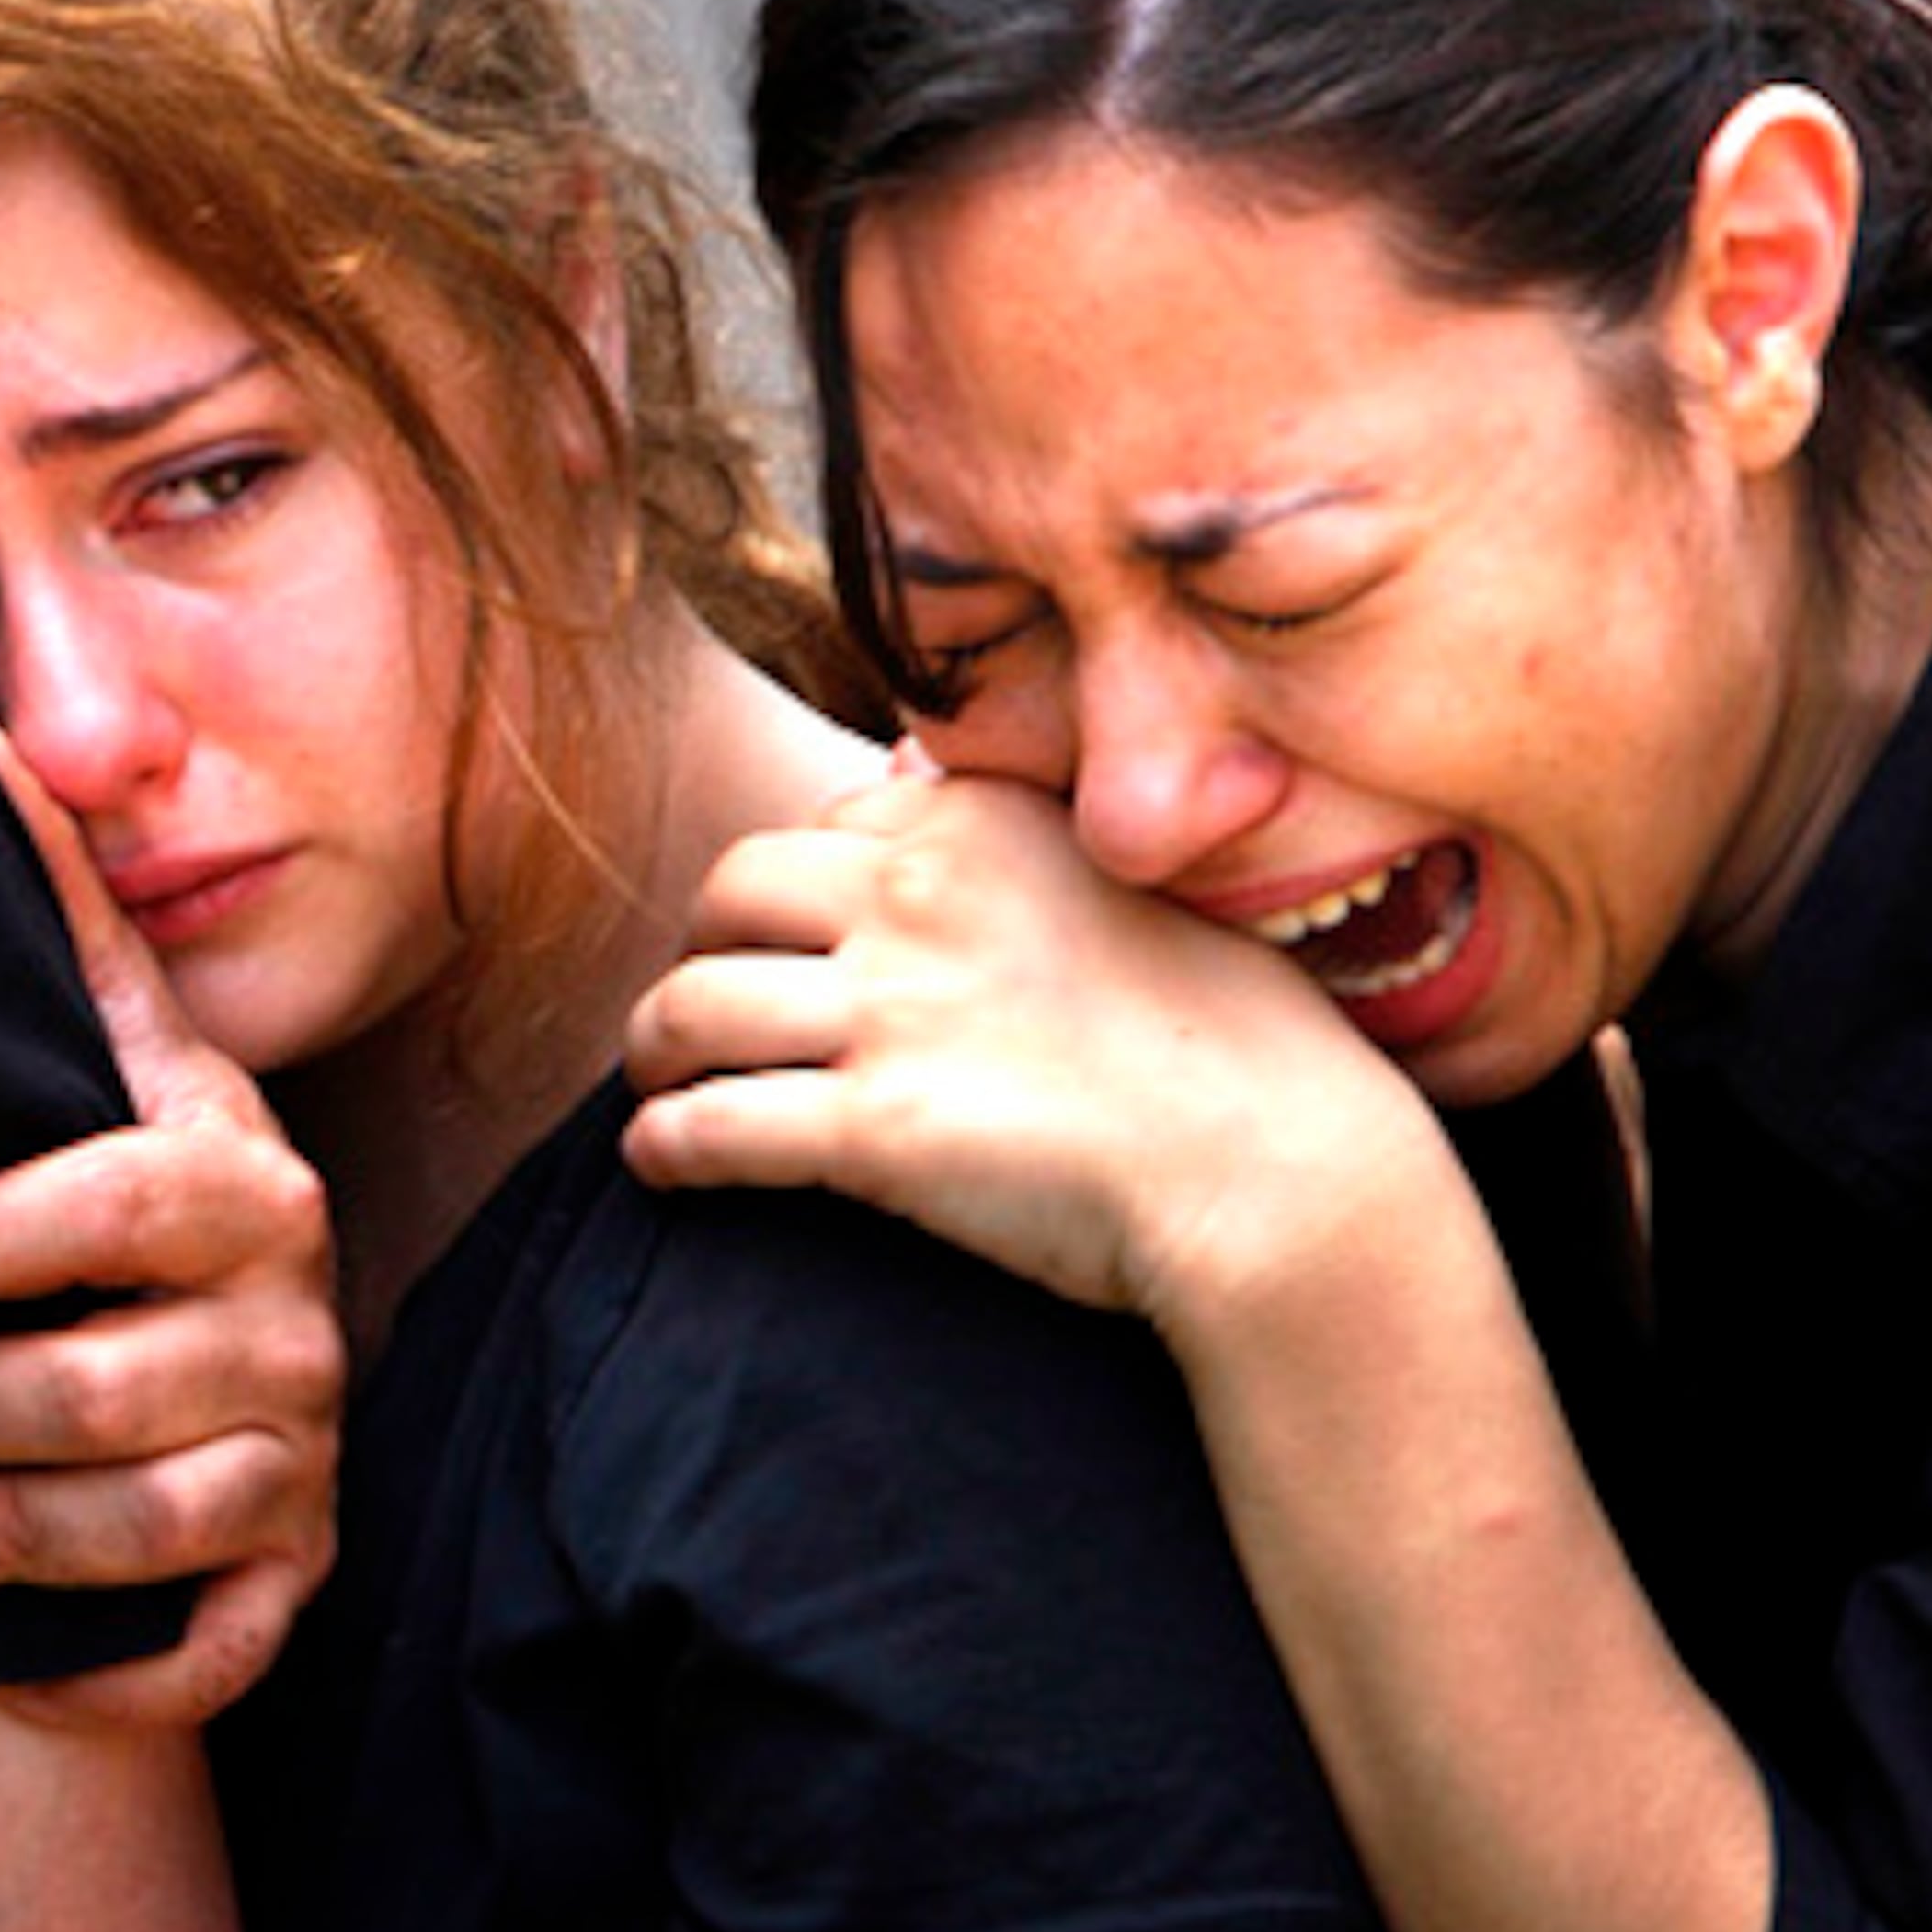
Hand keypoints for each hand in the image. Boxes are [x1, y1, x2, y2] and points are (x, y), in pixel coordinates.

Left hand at [0, 719, 342, 1727]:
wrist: (227, 1345)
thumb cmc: (130, 1193)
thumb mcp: (114, 1052)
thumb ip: (63, 913)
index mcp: (239, 1183)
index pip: (120, 1203)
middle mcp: (291, 1318)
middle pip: (131, 1378)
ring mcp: (299, 1450)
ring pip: (165, 1521)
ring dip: (20, 1541)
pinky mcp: (293, 1570)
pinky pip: (229, 1644)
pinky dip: (137, 1675)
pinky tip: (31, 1678)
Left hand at [623, 770, 1438, 1327]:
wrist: (1278, 1162)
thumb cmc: (1228, 1033)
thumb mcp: (1129, 878)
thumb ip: (1008, 830)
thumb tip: (899, 766)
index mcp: (979, 826)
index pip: (824, 828)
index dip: (799, 892)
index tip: (797, 945)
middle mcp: (920, 900)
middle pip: (730, 893)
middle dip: (701, 948)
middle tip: (705, 1008)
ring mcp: (892, 1014)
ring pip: (689, 1007)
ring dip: (653, 1049)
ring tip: (661, 1084)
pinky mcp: (874, 1131)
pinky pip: (708, 1127)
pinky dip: (662, 1148)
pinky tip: (662, 1165)